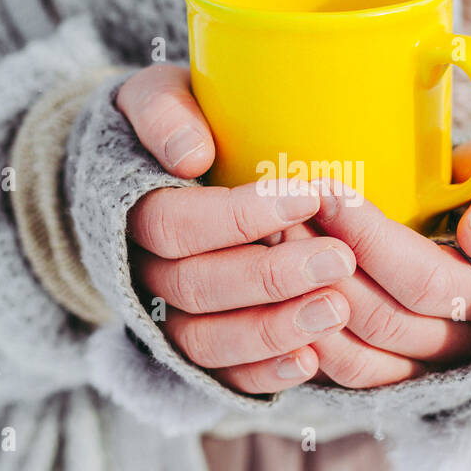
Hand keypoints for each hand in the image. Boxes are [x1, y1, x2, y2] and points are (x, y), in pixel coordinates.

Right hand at [117, 65, 355, 395]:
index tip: (308, 194)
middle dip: (270, 277)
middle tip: (339, 259)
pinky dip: (260, 374)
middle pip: (195, 287)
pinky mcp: (196, 345)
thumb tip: (189, 155)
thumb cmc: (176, 122)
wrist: (155, 166)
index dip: (238, 216)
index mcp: (130, 209)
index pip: (173, 222)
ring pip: (203, 341)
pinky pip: (218, 375)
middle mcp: (142, 270)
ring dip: (272, 330)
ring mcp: (166, 314)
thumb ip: (164, 113)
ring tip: (336, 310)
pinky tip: (307, 362)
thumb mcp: (159, 95)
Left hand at [288, 142, 470, 388]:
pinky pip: (344, 373)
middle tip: (280, 215)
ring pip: (357, 355)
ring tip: (270, 244)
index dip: (371, 240)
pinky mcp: (393, 376)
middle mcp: (462, 347)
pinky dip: (305, 343)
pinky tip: (275, 297)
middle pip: (382, 320)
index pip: (425, 280)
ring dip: (304, 303)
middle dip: (325, 267)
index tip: (329, 193)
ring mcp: (425, 368)